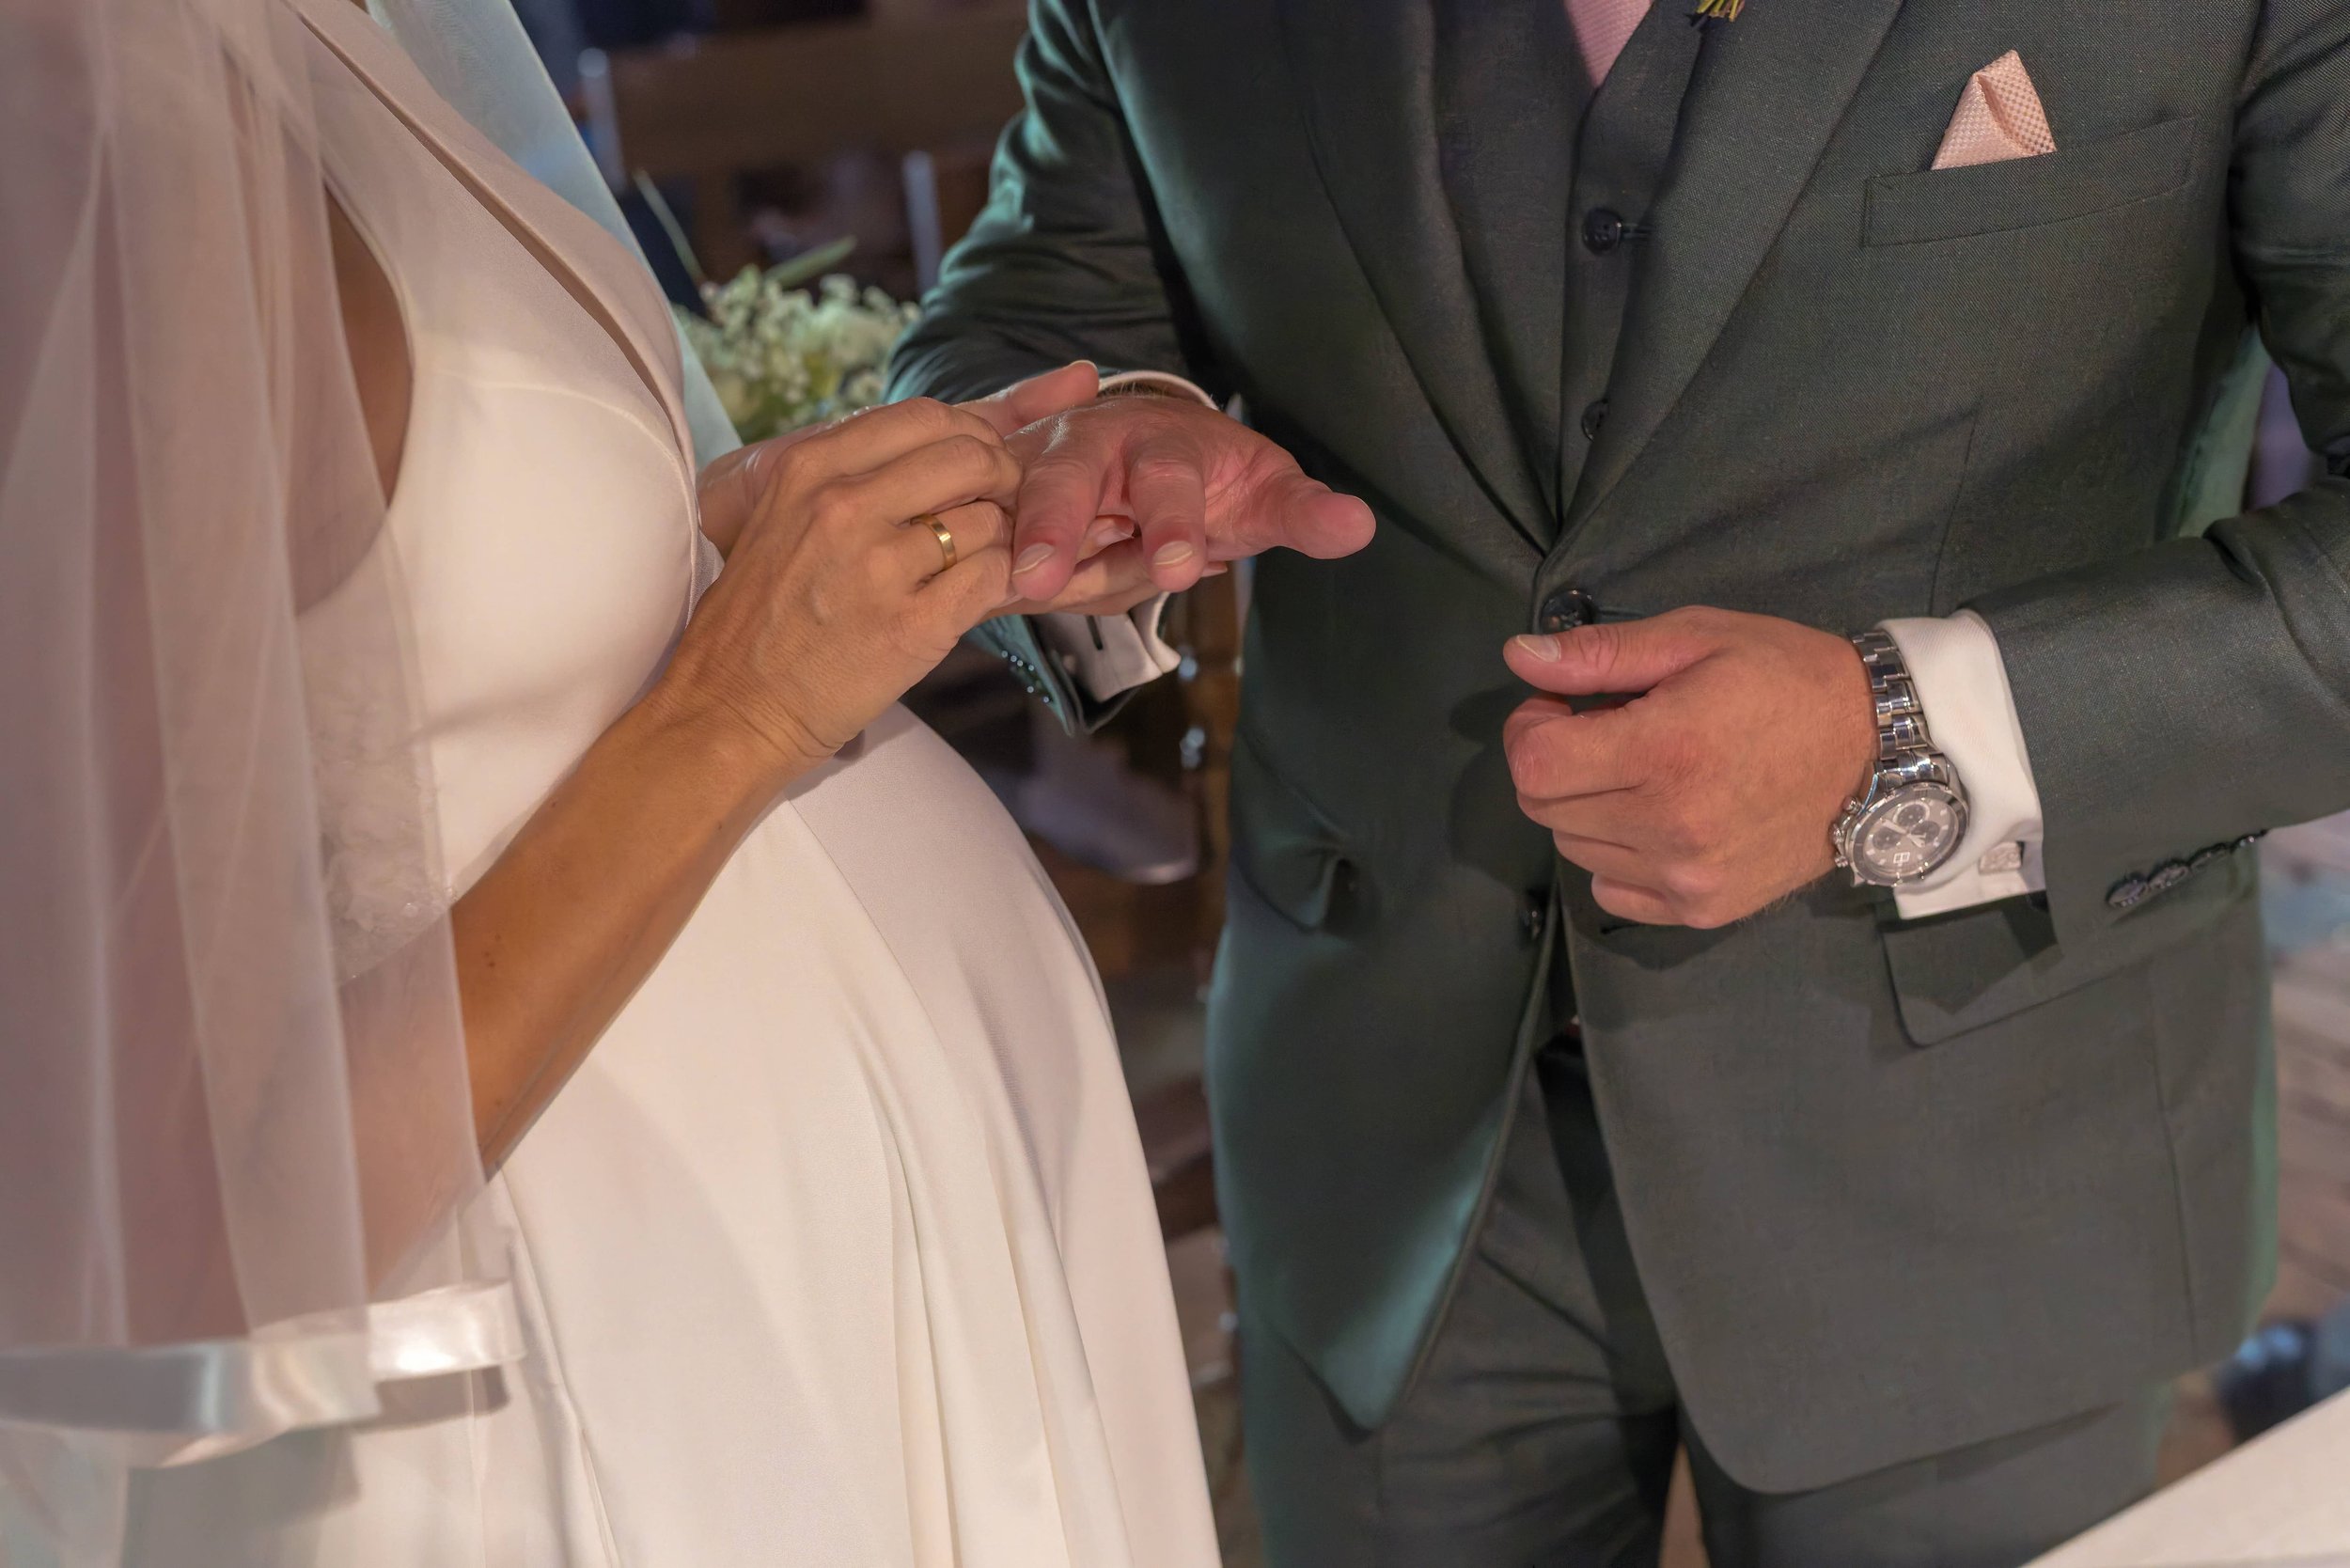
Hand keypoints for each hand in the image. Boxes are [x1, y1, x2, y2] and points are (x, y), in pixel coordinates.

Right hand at [660, 398, 1023, 777]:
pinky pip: (991, 579)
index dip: (970, 435)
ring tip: (980, 559)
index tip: (977, 461)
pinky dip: (999, 583)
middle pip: (968, 456)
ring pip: (986, 520)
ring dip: (999, 538)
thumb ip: (848, 477)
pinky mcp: (912, 627)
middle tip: (1003, 504)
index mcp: (811, 470)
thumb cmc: (760, 618)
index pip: (924, 416)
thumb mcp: (782, 518)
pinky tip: (978, 594)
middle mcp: (844, 507)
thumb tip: (931, 450)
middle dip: (1002, 476)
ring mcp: (878, 568)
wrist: (732, 708)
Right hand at [996, 392, 1375, 606]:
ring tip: (998, 590)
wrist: (1141, 445)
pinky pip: (980, 536)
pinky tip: (982, 593)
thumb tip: (1360, 525)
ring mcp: (1033, 473)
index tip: (1178, 569)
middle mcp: (1087, 445)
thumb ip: (1302, 512)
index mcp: (1159, 441)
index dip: (1170, 523)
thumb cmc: (1208, 479)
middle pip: (1062, 477)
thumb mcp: (1261, 492)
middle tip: (1039, 581)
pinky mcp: (997, 506)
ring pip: (1007, 504)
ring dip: (1000, 546)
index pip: (1166, 480)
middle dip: (1049, 523)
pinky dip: (979, 563)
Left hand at [1501, 608, 1878, 927]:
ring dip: (1588, 808)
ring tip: (1642, 772)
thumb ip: (1601, 654)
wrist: (1883, 751)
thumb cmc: (1788, 678)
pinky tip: (1657, 819)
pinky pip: (1614, 890)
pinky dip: (1618, 856)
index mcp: (1663, 752)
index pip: (1534, 767)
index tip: (1561, 708)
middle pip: (1545, 809)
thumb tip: (1519, 658)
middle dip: (1557, 764)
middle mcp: (1669, 825)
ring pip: (1575, 849)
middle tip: (1606, 731)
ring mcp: (1687, 877)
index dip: (1530, 730)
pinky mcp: (1705, 908)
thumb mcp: (1698, 637)